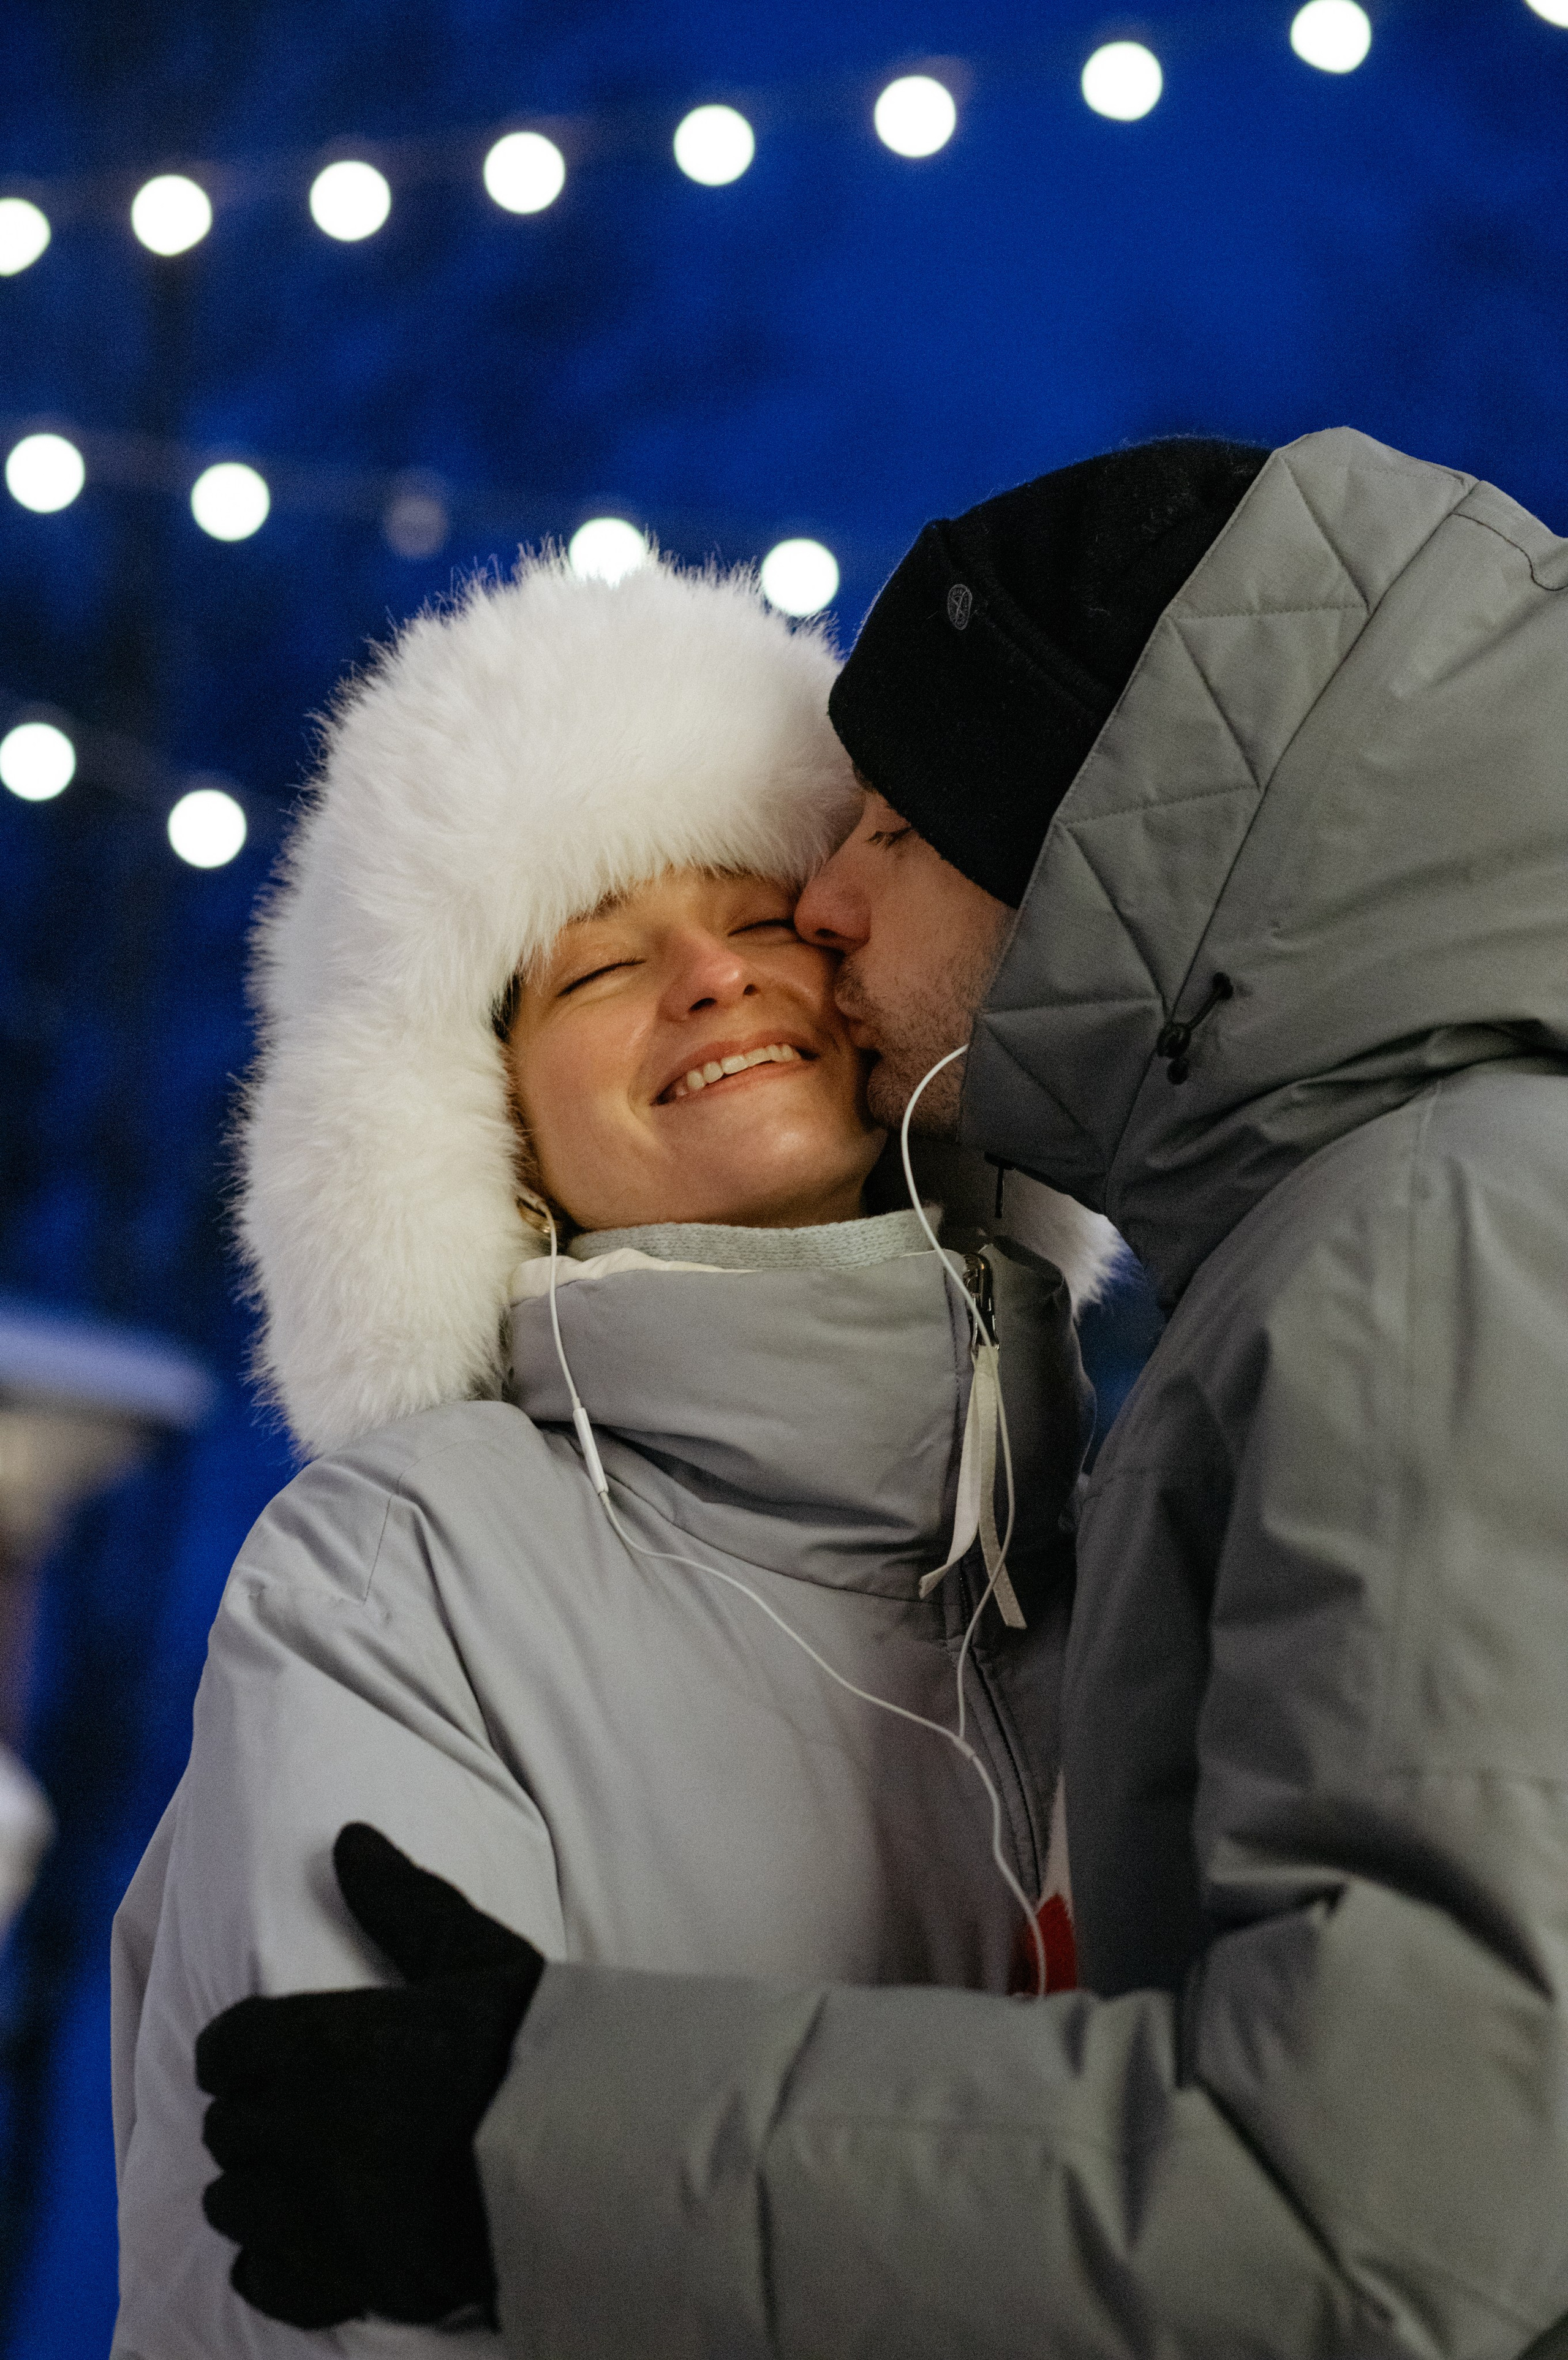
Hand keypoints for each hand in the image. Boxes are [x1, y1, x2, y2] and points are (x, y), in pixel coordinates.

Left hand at [196, 1823, 544, 2329]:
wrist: (582, 2162)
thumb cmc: (528, 2049)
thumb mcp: (471, 1954)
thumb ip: (401, 1900)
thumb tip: (349, 1837)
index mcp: (321, 2042)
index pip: (223, 2048)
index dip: (241, 2051)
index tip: (266, 2056)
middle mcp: (298, 2126)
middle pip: (226, 2126)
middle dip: (255, 2116)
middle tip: (303, 2114)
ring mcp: (312, 2212)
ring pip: (231, 2202)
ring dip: (257, 2187)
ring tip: (302, 2177)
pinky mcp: (338, 2279)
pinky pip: (261, 2279)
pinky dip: (273, 2263)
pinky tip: (308, 2243)